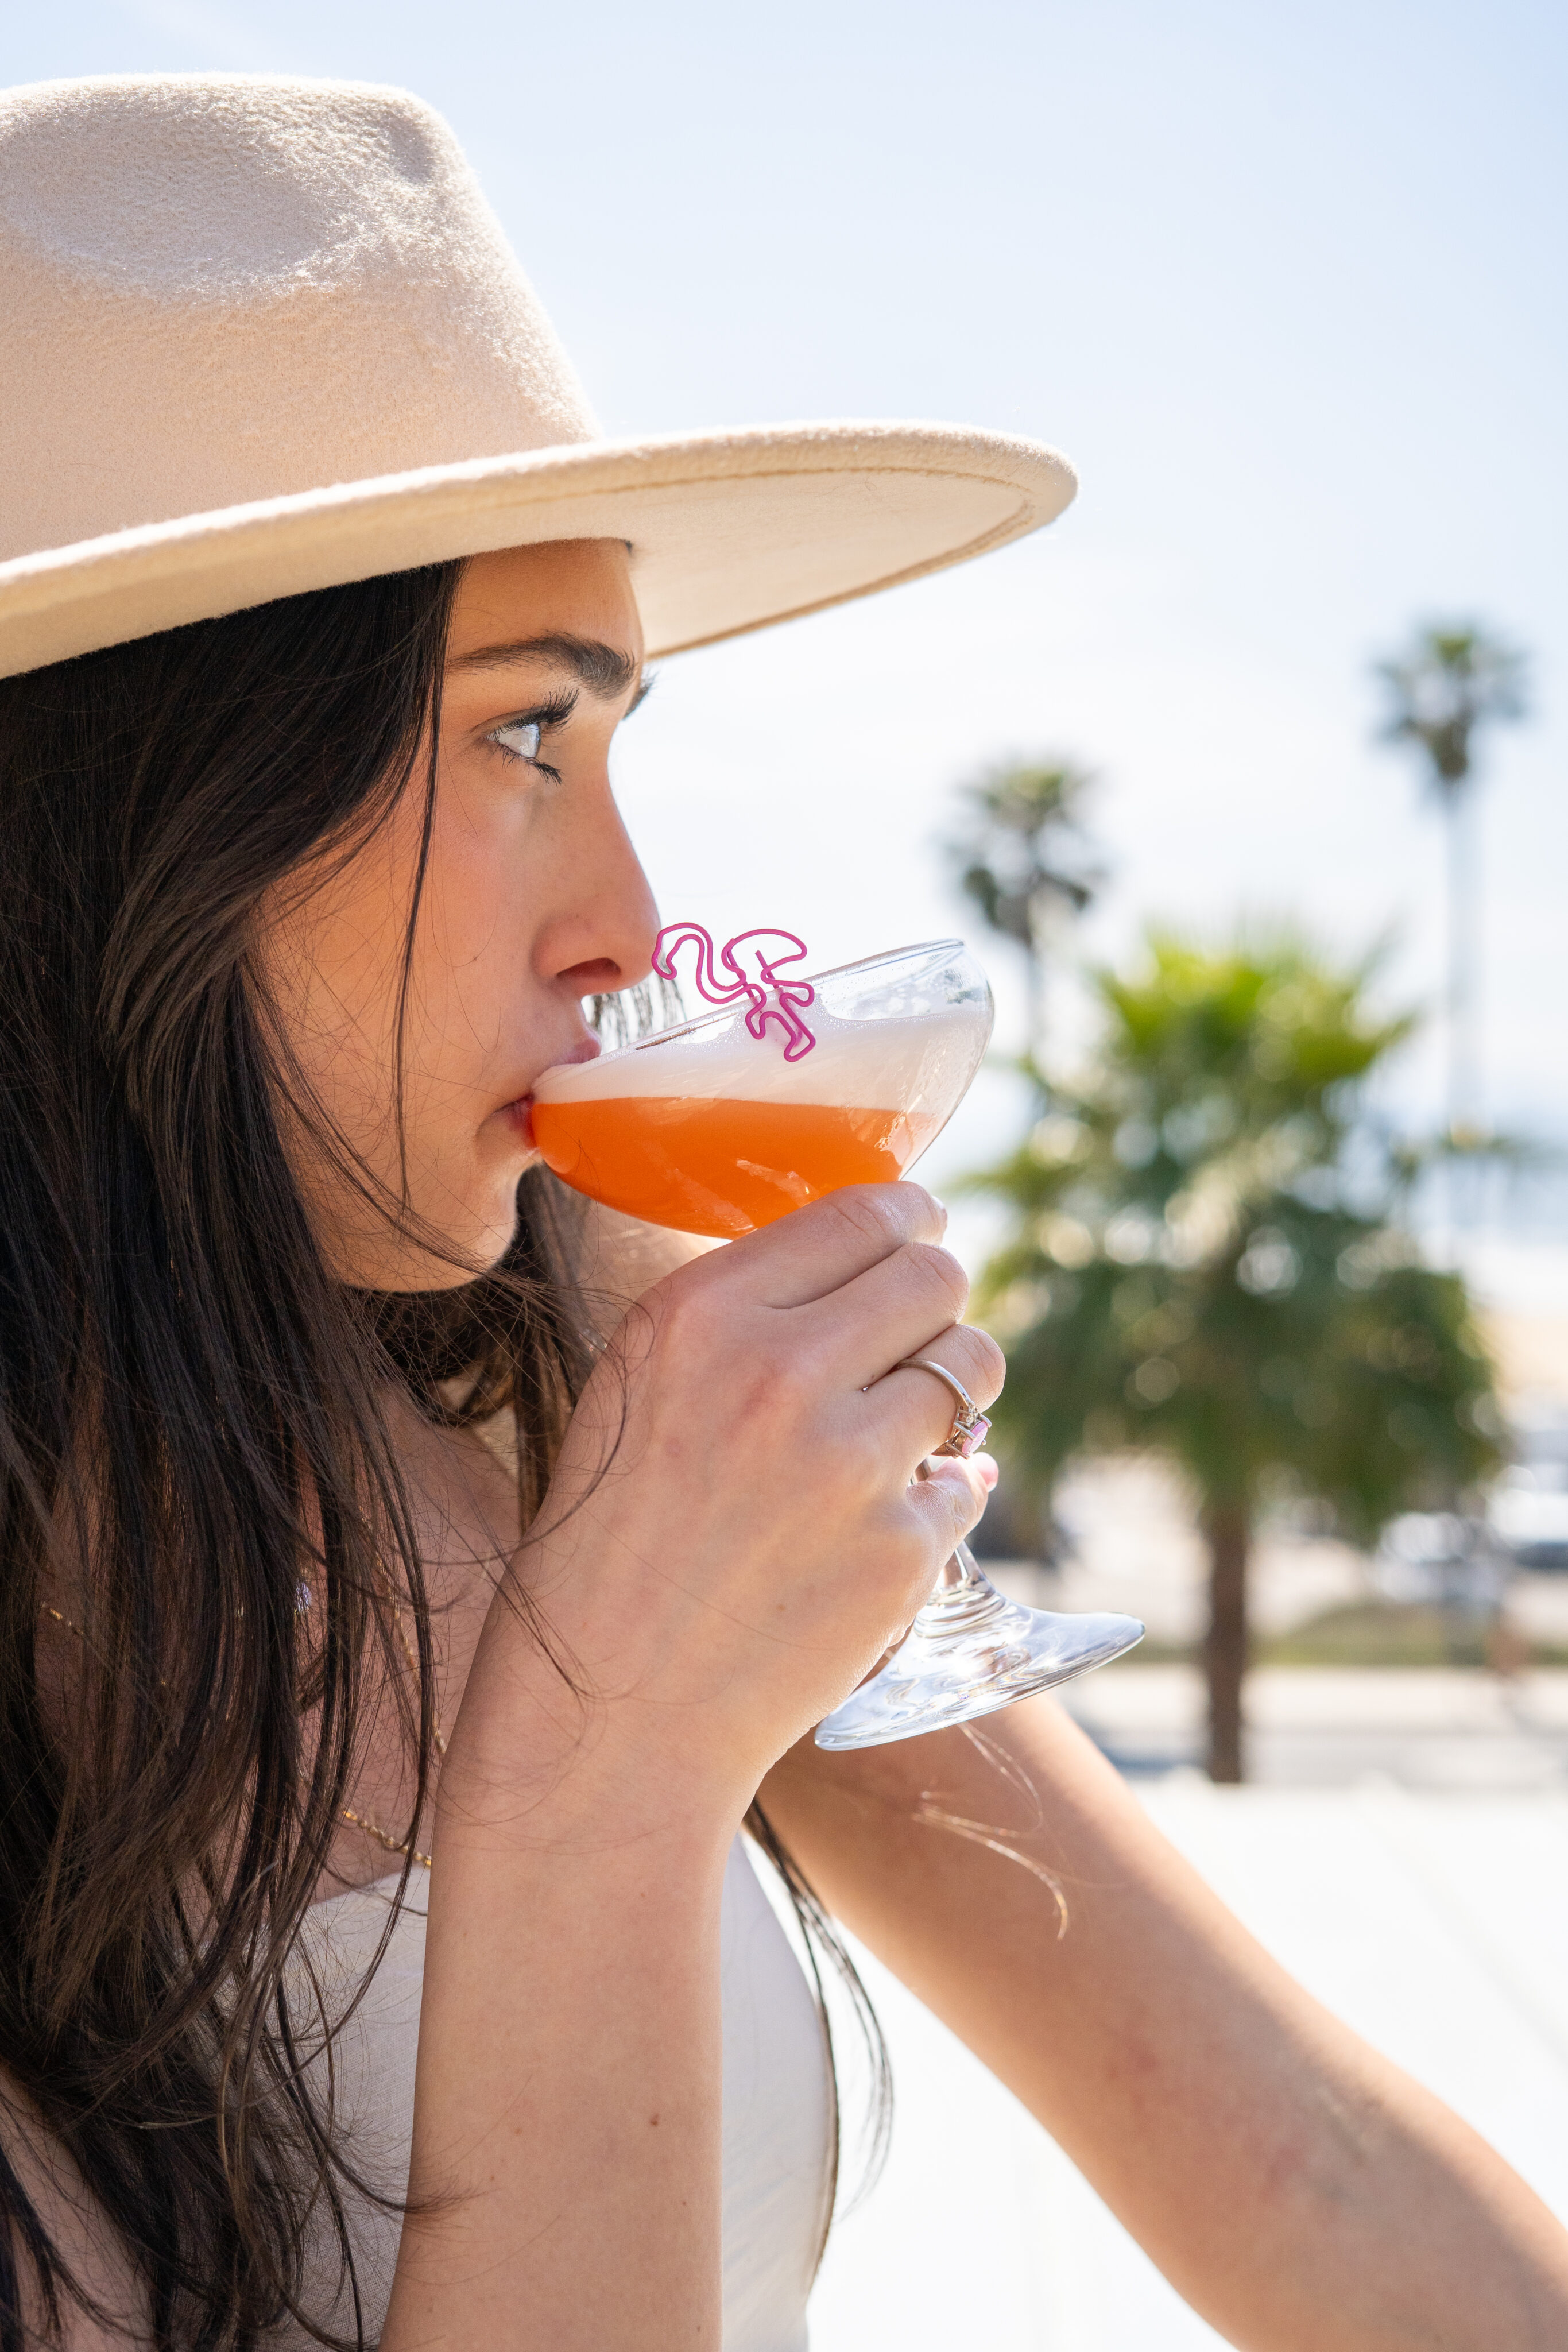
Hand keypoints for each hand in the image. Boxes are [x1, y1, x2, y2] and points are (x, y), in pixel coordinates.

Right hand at [447, 1183, 1002, 1826]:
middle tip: (920, 1330)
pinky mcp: (901, 1553)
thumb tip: (879, 1262)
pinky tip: (877, 1525)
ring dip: (955, 1386)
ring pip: (971, 1366)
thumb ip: (744, 1316)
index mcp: (699, 1316)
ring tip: (904, 1426)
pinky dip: (939, 1496)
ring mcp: (849, 1466)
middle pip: (936, 1275)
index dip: (911, 1218)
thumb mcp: (638, 1390)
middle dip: (938, 1298)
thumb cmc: (612, 1547)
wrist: (606, 1719)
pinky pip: (969, 1481)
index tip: (921, 1231)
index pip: (864, 1211)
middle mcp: (777, 1373)